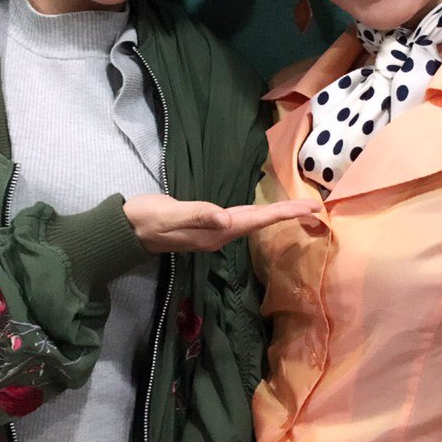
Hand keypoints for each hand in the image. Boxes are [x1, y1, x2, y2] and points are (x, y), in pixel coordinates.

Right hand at [124, 194, 318, 253]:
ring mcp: (212, 231)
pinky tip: (260, 212)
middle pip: (260, 223)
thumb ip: (198, 216)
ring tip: (297, 209)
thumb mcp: (171, 214)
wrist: (126, 230)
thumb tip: (226, 220)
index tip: (312, 209)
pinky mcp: (205, 225)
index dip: (285, 213)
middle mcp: (219, 234)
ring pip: (252, 223)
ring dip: (275, 216)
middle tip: (315, 207)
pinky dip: (256, 215)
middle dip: (288, 215)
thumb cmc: (147, 218)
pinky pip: (239, 220)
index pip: (258, 220)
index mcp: (216, 231)